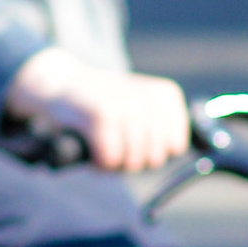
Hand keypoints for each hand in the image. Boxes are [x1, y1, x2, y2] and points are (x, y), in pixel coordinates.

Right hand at [4, 48, 190, 173]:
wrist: (59, 82)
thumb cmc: (101, 103)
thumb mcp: (140, 106)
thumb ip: (163, 127)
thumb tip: (188, 149)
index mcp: (165, 94)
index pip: (175, 146)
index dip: (152, 153)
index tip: (133, 143)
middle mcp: (149, 97)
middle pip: (155, 158)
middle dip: (132, 161)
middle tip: (114, 149)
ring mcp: (126, 105)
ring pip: (133, 161)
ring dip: (113, 164)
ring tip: (101, 150)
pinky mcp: (101, 115)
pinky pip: (109, 159)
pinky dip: (98, 163)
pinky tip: (90, 151)